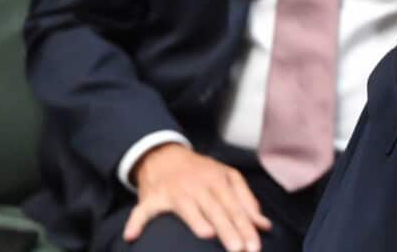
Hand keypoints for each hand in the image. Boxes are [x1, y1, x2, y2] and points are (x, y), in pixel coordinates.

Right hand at [124, 143, 270, 251]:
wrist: (164, 154)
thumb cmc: (201, 171)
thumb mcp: (228, 178)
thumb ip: (247, 201)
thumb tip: (264, 225)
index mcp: (218, 181)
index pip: (235, 207)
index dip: (246, 227)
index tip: (255, 247)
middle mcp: (198, 186)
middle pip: (216, 210)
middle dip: (228, 230)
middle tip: (238, 249)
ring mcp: (174, 191)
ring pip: (187, 209)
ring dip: (196, 222)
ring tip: (207, 235)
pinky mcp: (152, 198)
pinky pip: (143, 211)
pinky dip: (136, 222)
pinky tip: (132, 236)